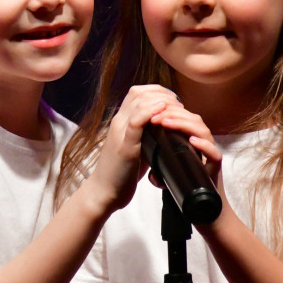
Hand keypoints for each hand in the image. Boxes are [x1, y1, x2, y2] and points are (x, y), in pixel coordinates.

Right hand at [86, 85, 182, 212]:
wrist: (104, 191)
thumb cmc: (122, 172)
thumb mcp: (137, 147)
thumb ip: (147, 136)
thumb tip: (167, 130)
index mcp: (122, 122)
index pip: (137, 93)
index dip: (157, 91)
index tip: (173, 101)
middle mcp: (119, 122)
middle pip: (138, 92)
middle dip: (162, 93)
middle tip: (178, 105)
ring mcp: (120, 132)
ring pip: (138, 102)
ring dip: (160, 100)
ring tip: (175, 108)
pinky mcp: (125, 146)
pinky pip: (136, 121)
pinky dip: (150, 112)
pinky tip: (162, 110)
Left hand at [141, 105, 220, 197]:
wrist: (202, 211)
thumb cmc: (185, 189)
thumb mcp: (167, 174)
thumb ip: (160, 169)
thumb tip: (150, 174)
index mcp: (190, 142)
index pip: (183, 118)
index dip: (169, 112)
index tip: (152, 113)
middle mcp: (202, 145)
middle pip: (193, 120)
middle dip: (174, 114)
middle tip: (156, 116)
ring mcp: (210, 155)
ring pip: (203, 131)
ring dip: (184, 124)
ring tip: (166, 123)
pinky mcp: (216, 168)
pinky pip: (214, 154)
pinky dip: (204, 146)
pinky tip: (192, 141)